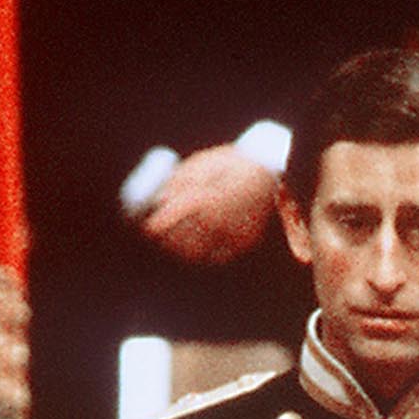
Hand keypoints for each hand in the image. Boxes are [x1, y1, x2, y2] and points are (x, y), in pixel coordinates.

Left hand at [140, 145, 277, 264]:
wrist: (270, 172)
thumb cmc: (232, 163)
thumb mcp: (201, 164)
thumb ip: (178, 182)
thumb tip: (158, 200)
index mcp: (204, 199)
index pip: (170, 219)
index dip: (155, 225)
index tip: (147, 227)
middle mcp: (217, 220)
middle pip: (181, 240)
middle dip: (166, 239)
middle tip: (159, 236)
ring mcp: (232, 234)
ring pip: (198, 252)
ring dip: (182, 249)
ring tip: (174, 243)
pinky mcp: (244, 241)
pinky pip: (218, 255)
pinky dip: (204, 254)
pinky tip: (198, 247)